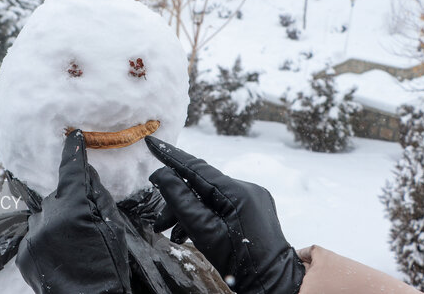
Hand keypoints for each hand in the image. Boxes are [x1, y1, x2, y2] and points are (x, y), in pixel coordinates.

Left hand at [16, 130, 130, 293]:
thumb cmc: (108, 266)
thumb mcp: (113, 227)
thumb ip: (98, 196)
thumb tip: (87, 173)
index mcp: (73, 208)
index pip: (72, 171)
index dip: (73, 152)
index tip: (72, 137)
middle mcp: (47, 217)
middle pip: (59, 196)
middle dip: (70, 204)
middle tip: (85, 228)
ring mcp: (33, 236)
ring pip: (46, 215)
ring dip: (57, 221)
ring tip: (72, 246)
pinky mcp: (24, 252)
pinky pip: (36, 233)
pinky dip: (47, 238)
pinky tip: (61, 254)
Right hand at [145, 136, 303, 293]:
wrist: (272, 282)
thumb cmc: (239, 262)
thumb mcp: (203, 231)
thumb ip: (180, 200)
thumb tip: (161, 174)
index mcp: (236, 191)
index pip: (196, 166)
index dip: (170, 155)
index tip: (151, 142)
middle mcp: (246, 188)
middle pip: (201, 185)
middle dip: (177, 201)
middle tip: (159, 223)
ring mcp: (252, 197)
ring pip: (210, 196)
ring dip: (189, 211)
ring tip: (172, 232)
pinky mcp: (253, 207)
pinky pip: (221, 204)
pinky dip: (204, 213)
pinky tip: (189, 232)